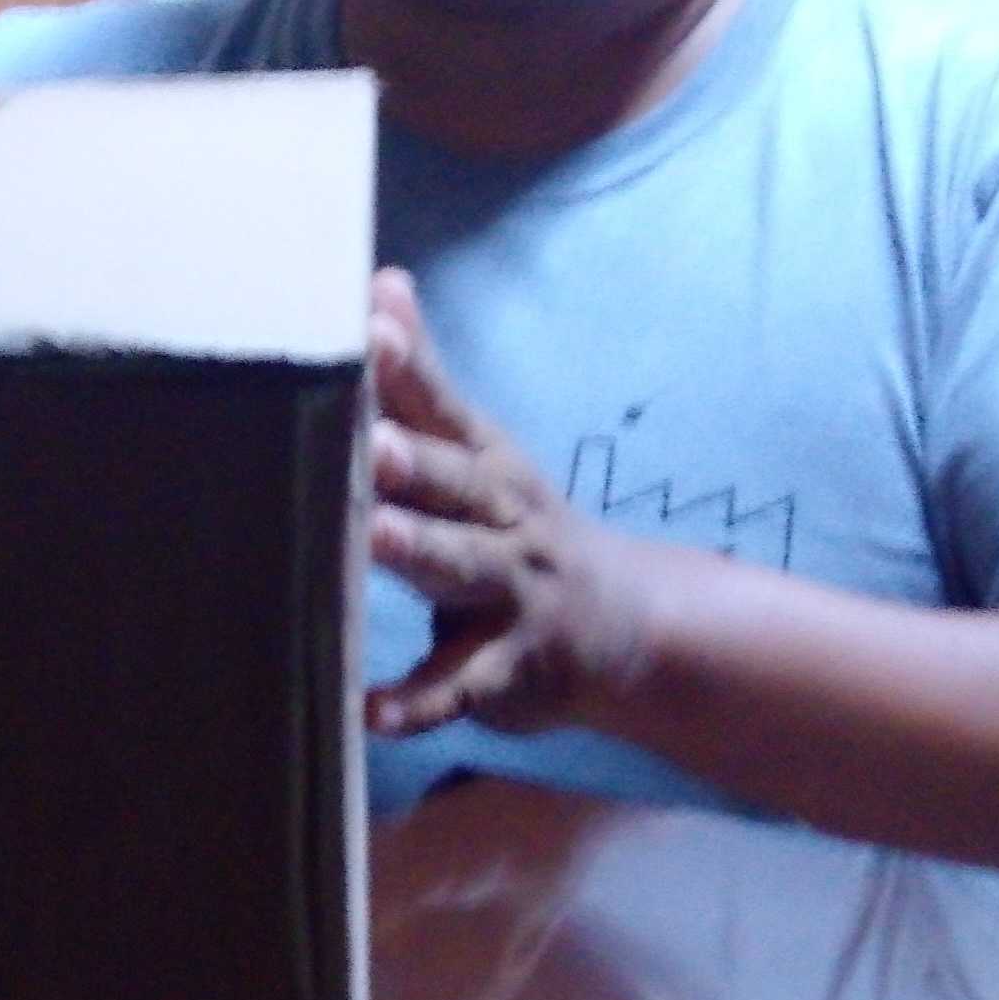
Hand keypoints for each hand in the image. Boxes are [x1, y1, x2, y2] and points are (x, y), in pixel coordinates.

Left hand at [365, 268, 657, 738]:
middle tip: (371, 440)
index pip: (443, 406)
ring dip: (420, 551)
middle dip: (413, 460)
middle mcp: (502, 520)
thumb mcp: (480, 453)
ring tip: (374, 537)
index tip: (369, 325)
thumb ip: (420, 382)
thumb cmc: (519, 530)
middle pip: (454, 483)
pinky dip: (416, 703)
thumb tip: (381, 284)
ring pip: (461, 569)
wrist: (629, 627)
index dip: (406, 367)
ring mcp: (511, 595)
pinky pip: (459, 688)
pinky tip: (369, 715)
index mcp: (486, 465)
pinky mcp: (507, 669)